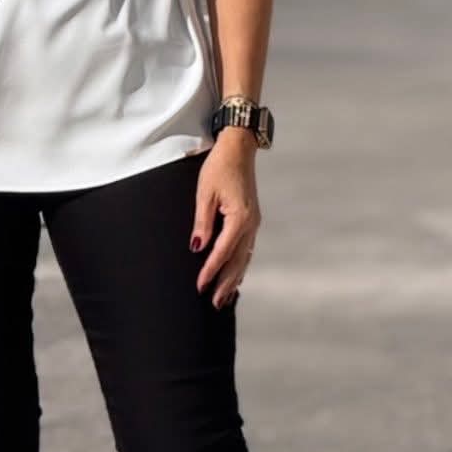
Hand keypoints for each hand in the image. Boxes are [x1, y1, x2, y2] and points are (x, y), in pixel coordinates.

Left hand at [190, 141, 260, 307]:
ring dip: (234, 278)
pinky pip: (247, 249)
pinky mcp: (252, 220)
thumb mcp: (205, 193)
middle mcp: (250, 224)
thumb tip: (198, 247)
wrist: (239, 148)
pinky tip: (236, 276)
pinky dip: (240, 265)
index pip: (222, 252)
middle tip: (214, 303)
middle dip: (225, 283)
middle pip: (237, 261)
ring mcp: (254, 223)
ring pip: (244, 258)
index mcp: (240, 219)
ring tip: (224, 298)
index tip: (199, 287)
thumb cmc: (219, 167)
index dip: (210, 271)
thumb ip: (202, 222)